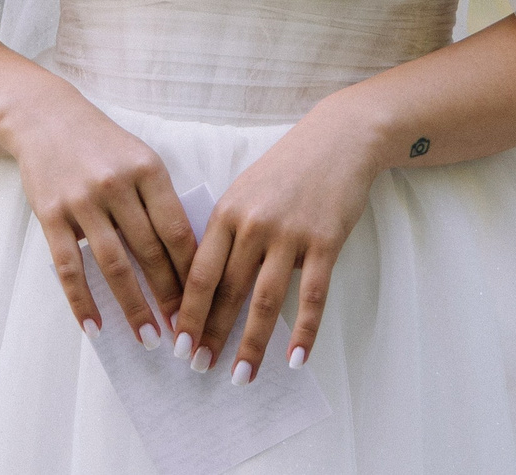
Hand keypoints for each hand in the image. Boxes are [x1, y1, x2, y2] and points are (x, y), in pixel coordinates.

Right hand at [5, 85, 197, 349]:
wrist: (44, 118)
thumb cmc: (102, 145)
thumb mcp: (140, 159)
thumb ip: (161, 202)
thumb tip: (187, 262)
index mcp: (148, 170)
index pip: (177, 231)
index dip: (193, 272)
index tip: (205, 304)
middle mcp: (116, 185)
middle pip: (150, 252)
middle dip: (169, 297)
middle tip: (183, 333)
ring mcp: (82, 201)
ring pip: (113, 265)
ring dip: (133, 307)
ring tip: (149, 338)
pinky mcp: (51, 215)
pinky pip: (69, 267)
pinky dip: (82, 301)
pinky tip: (95, 327)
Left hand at [173, 97, 380, 381]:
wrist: (338, 140)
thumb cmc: (286, 168)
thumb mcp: (245, 191)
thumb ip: (227, 232)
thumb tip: (205, 282)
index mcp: (227, 212)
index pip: (200, 272)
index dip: (188, 311)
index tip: (177, 342)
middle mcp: (253, 225)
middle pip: (227, 291)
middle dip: (211, 334)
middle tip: (199, 367)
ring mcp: (290, 234)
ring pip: (265, 300)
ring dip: (251, 343)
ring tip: (240, 376)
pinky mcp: (324, 242)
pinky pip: (312, 295)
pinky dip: (303, 331)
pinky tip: (294, 358)